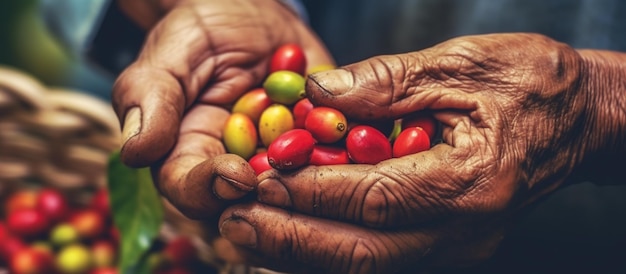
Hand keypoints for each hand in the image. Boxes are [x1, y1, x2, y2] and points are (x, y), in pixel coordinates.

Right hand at [111, 0, 332, 218]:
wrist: (249, 14)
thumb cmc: (200, 34)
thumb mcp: (169, 57)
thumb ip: (150, 101)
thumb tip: (134, 152)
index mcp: (191, 156)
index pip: (191, 190)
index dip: (211, 189)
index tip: (236, 175)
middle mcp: (238, 166)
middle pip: (250, 201)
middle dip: (271, 193)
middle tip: (290, 174)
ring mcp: (283, 156)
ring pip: (301, 185)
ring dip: (317, 175)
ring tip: (331, 152)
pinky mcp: (322, 139)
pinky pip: (339, 154)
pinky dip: (349, 147)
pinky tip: (359, 133)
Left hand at [218, 33, 594, 272]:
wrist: (581, 120)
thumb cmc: (531, 84)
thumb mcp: (464, 64)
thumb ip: (388, 81)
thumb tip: (317, 94)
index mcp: (472, 181)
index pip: (374, 197)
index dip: (309, 190)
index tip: (256, 178)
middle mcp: (464, 230)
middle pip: (361, 250)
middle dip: (289, 237)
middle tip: (232, 218)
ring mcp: (457, 247)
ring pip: (365, 265)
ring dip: (299, 253)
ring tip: (246, 231)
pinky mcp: (448, 246)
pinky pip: (378, 259)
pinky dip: (327, 251)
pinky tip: (290, 237)